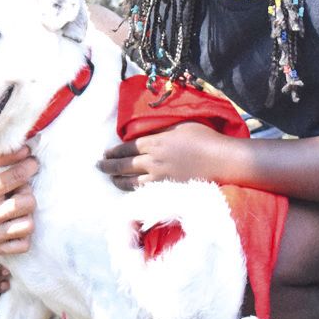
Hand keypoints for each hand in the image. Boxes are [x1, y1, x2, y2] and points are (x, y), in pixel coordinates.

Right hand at [0, 147, 37, 256]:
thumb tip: (26, 151)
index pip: (16, 178)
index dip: (29, 167)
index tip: (32, 163)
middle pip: (27, 203)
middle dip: (26, 192)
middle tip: (18, 189)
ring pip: (28, 225)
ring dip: (26, 214)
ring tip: (16, 208)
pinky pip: (23, 245)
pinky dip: (22, 234)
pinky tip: (13, 223)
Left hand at [98, 122, 222, 191]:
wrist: (220, 160)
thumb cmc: (204, 139)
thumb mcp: (180, 126)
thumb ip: (162, 131)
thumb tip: (151, 134)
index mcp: (155, 142)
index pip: (127, 148)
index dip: (114, 151)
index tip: (105, 153)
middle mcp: (153, 160)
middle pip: (124, 165)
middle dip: (108, 166)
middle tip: (98, 166)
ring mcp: (159, 177)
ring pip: (131, 181)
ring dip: (118, 180)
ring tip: (111, 179)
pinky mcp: (167, 190)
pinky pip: (144, 192)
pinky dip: (133, 191)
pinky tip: (129, 191)